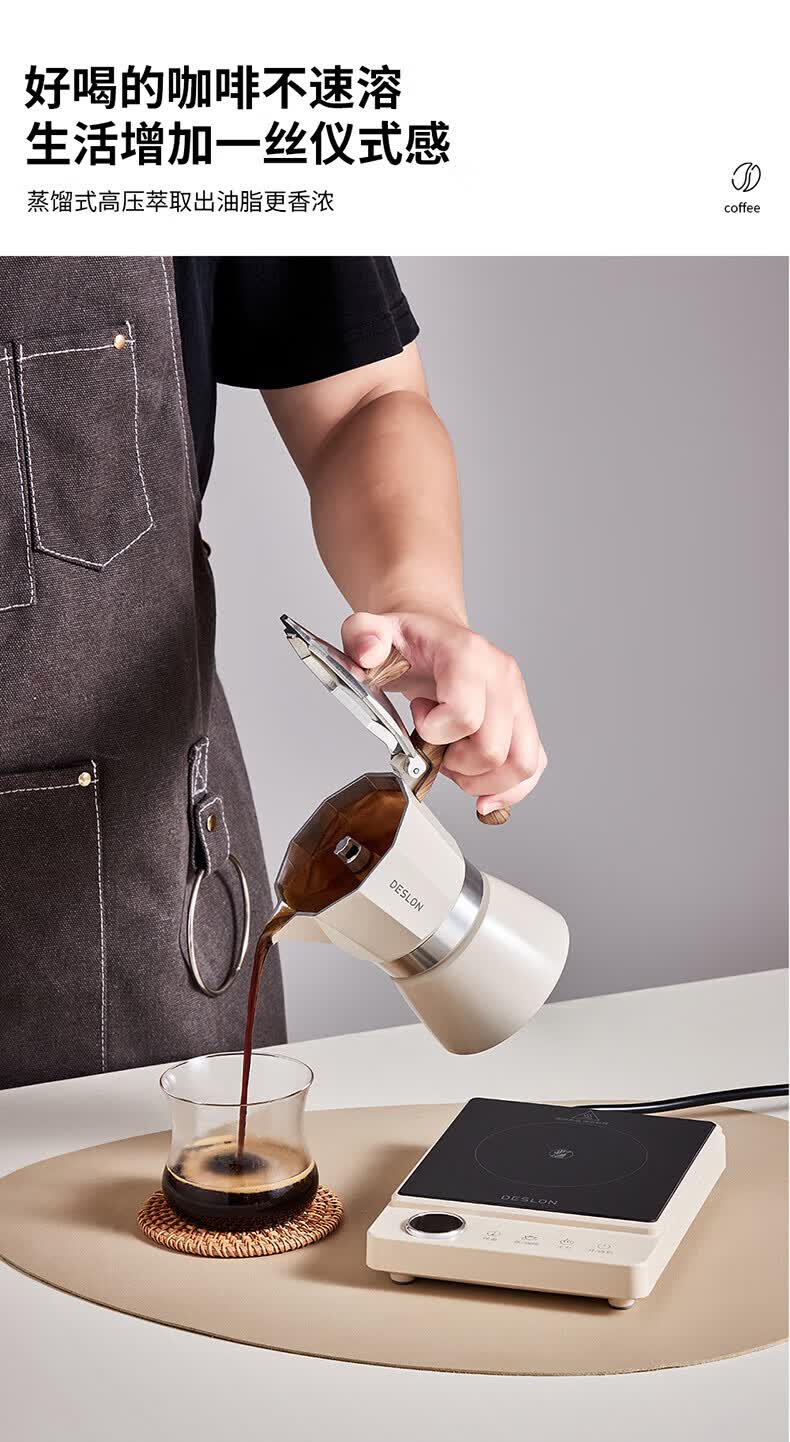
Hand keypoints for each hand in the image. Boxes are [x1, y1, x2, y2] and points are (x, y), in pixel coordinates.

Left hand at [341, 610, 546, 816]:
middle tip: (434, 746)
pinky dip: (510, 788)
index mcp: (469, 655)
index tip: (418, 717)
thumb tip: (369, 653)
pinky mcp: (524, 721)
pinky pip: (534, 766)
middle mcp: (502, 677)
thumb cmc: (408, 643)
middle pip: (493, 750)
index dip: (434, 732)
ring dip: (482, 781)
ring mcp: (518, 700)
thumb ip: (362, 635)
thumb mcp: (372, 631)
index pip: (465, 716)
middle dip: (456, 764)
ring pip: (522, 764)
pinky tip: (483, 794)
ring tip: (455, 762)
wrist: (433, 637)